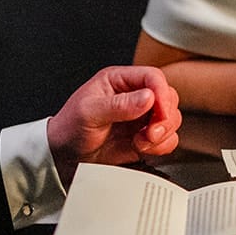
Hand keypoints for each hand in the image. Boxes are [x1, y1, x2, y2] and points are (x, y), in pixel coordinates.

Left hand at [48, 66, 180, 180]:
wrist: (64, 157)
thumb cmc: (69, 128)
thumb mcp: (89, 112)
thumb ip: (119, 105)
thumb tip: (148, 98)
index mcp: (119, 81)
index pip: (153, 77)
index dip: (161, 94)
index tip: (159, 112)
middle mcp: (134, 96)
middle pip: (168, 97)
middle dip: (164, 117)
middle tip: (149, 132)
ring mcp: (141, 118)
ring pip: (171, 118)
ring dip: (162, 133)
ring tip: (141, 142)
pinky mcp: (144, 137)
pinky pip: (167, 138)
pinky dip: (160, 146)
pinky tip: (141, 148)